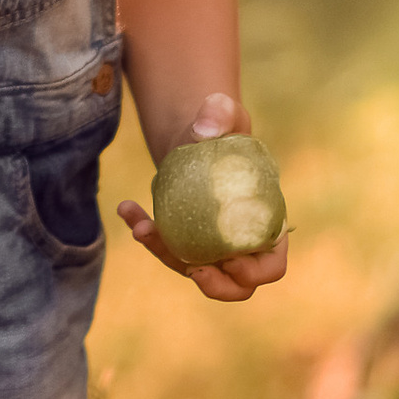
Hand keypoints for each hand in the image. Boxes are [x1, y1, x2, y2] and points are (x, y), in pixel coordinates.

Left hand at [116, 94, 289, 304]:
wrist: (195, 135)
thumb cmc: (222, 127)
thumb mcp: (226, 113)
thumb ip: (220, 114)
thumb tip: (203, 131)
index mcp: (267, 224)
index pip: (271, 265)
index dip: (255, 272)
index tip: (232, 262)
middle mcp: (242, 245)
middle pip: (235, 284)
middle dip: (214, 285)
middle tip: (191, 269)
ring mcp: (212, 248)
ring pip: (194, 270)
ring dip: (165, 255)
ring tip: (141, 227)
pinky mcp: (184, 242)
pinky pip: (167, 247)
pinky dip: (146, 232)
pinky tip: (127, 207)